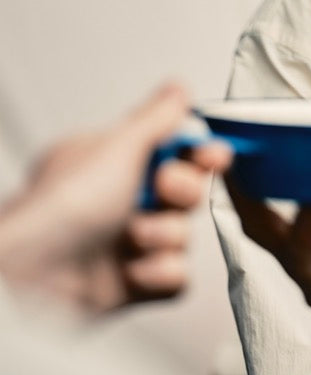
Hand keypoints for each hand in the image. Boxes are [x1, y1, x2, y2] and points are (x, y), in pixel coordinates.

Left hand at [0, 83, 231, 315]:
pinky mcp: (133, 284)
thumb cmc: (62, 207)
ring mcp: (127, 244)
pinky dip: (160, 273)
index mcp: (115, 162)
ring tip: (133, 237)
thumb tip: (178, 90)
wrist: (31, 278)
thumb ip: (156, 117)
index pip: (173, 149)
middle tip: (162, 189)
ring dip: (165, 234)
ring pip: (184, 234)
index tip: (214, 155)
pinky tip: (134, 270)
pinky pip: (176, 277)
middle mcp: (122, 200)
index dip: (200, 151)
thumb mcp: (117, 146)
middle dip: (183, 191)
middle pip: (188, 191)